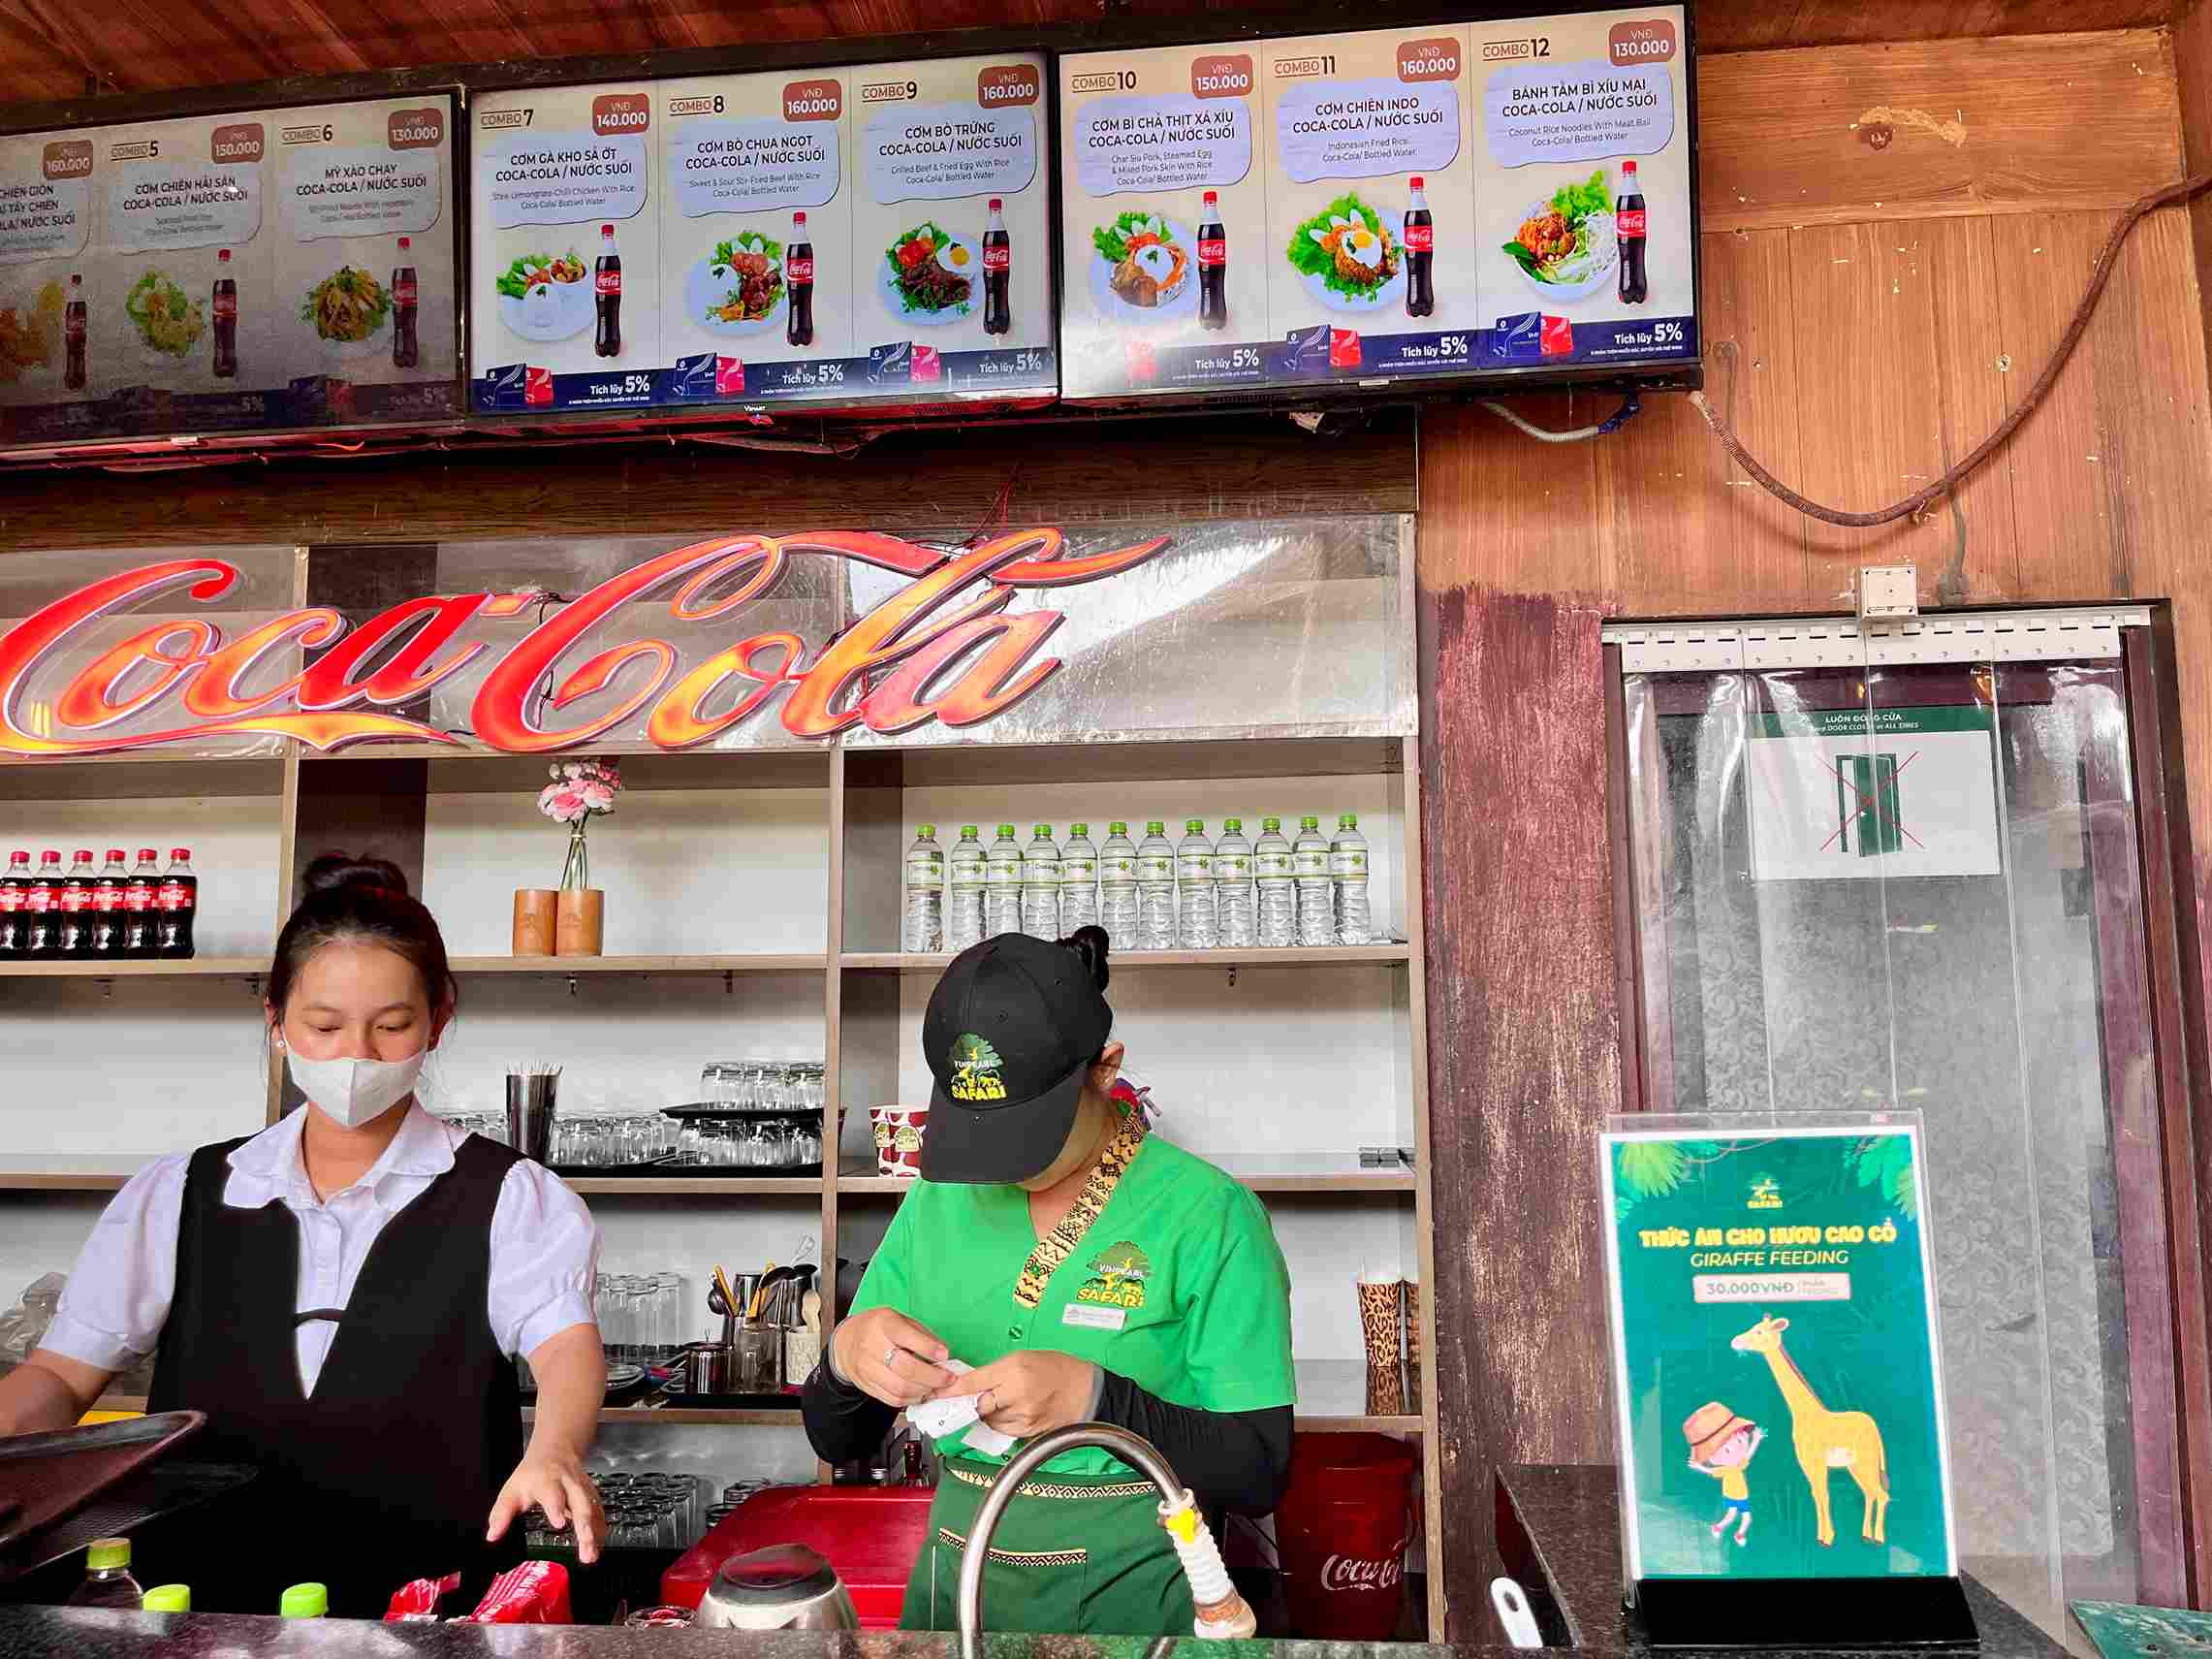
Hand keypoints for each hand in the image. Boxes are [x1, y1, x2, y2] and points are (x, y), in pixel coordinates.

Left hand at [487, 1448, 603, 1564]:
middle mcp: (569, 1483)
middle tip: (586, 1542)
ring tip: (591, 1555)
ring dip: (594, 1532)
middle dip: (584, 1523)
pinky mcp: (591, 1495)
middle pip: (580, 1501)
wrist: (556, 1450)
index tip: (559, 1522)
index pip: (553, 1493)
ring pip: (592, 1509)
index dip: (557, 1507)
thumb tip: (493, 1535)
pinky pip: (598, 1513)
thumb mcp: (512, 1489)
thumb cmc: (532, 1474)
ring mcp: (583, 1489)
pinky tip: (597, 1547)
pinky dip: (600, 1531)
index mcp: (547, 1480)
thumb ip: (502, 1513)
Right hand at [830, 1306, 956, 1407]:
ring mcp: (868, 1368)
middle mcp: (873, 1346)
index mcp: (884, 1324)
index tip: (945, 1355)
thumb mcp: (899, 1320)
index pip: (906, 1336)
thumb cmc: (878, 1328)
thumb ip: (921, 1334)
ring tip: (936, 1387)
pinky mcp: (867, 1386)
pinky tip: (921, 1393)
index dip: (928, 1348)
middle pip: (905, 1368)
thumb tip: (943, 1354)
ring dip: (924, 1391)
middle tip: (948, 1378)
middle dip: (932, 1377)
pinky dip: (911, 1399)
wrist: (846, 1342)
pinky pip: (892, 1399)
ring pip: (900, 1388)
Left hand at [956, 1350, 1098, 1440]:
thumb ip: (994, 1372)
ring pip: (989, 1420)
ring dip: (987, 1413)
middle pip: (978, 1405)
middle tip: (968, 1399)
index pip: (974, 1383)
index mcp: (1015, 1370)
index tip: (934, 1393)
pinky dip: (1000, 1422)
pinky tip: (1011, 1411)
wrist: (1084, 1390)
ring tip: (1002, 1401)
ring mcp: (1024, 1417)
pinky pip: (1003, 1430)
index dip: (951, 1390)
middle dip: (971, 1403)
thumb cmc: (1054, 1367)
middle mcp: (1018, 1395)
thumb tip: (968, 1385)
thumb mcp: (1022, 1358)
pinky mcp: (1028, 1432)